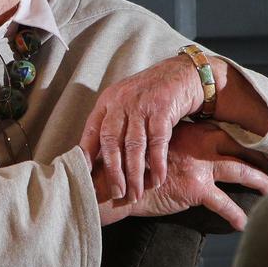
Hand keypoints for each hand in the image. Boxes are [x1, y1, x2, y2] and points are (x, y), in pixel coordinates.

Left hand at [79, 55, 206, 200]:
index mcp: (108, 100)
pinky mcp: (162, 109)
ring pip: (134, 145)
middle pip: (111, 141)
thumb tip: (99, 157)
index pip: (92, 130)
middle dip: (113, 171)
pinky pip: (157, 142)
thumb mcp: (126, 103)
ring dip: (135, 173)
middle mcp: (121, 102)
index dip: (87, 153)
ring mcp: (141, 105)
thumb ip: (114, 124)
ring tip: (135, 193)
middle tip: (116, 193)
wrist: (184, 73)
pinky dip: (157, 163)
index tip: (84, 175)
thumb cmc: (152, 94)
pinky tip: (158, 179)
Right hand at [95, 121, 267, 230]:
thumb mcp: (155, 145)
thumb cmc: (132, 164)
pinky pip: (224, 204)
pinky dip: (236, 215)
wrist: (117, 179)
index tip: (254, 143)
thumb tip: (184, 147)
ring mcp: (199, 166)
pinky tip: (243, 224)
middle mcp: (198, 145)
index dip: (240, 137)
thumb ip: (173, 142)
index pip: (222, 131)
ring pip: (239, 170)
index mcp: (189, 132)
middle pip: (237, 147)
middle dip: (257, 155)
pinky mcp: (196, 188)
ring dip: (259, 180)